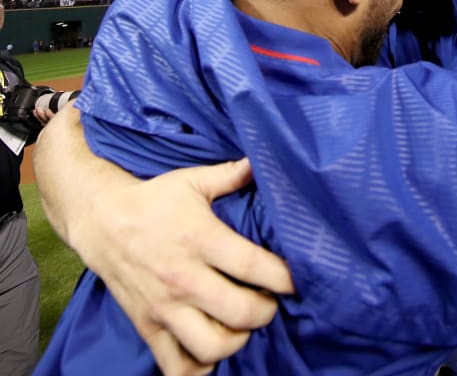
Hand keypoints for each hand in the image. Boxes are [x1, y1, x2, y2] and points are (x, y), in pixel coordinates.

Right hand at [68, 158, 294, 374]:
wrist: (100, 219)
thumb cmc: (154, 199)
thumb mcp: (192, 180)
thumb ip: (231, 174)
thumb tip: (263, 161)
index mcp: (201, 239)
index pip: (255, 267)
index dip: (285, 278)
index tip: (296, 279)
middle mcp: (184, 278)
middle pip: (241, 313)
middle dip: (267, 312)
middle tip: (269, 301)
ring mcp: (164, 306)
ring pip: (212, 347)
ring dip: (237, 341)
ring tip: (241, 324)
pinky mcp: (147, 325)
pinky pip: (175, 365)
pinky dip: (199, 368)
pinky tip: (213, 351)